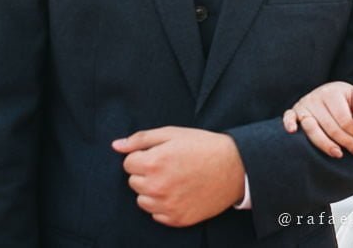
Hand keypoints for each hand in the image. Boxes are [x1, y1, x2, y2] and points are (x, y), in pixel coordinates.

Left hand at [112, 127, 244, 226]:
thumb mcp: (173, 133)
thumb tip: (116, 145)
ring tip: (175, 179)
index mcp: (154, 163)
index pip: (128, 163)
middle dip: (146, 173)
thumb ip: (141, 139)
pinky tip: (180, 192)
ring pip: (142, 200)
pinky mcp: (177, 219)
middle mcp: (157, 187)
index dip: (144, 156)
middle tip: (170, 166)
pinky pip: (157, 214)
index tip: (161, 154)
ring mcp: (167, 205)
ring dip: (153, 190)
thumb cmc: (204, 146)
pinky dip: (164, 205)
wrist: (235, 167)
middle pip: (134, 182)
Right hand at [282, 81, 352, 158]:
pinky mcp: (293, 111)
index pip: (344, 118)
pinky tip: (293, 132)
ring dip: (325, 144)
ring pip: (311, 128)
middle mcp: (315, 98)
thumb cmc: (344, 99)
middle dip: (346, 141)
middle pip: (330, 126)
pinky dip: (288, 123)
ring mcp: (303, 105)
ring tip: (338, 154)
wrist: (327, 92)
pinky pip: (288, 117)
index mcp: (332, 92)